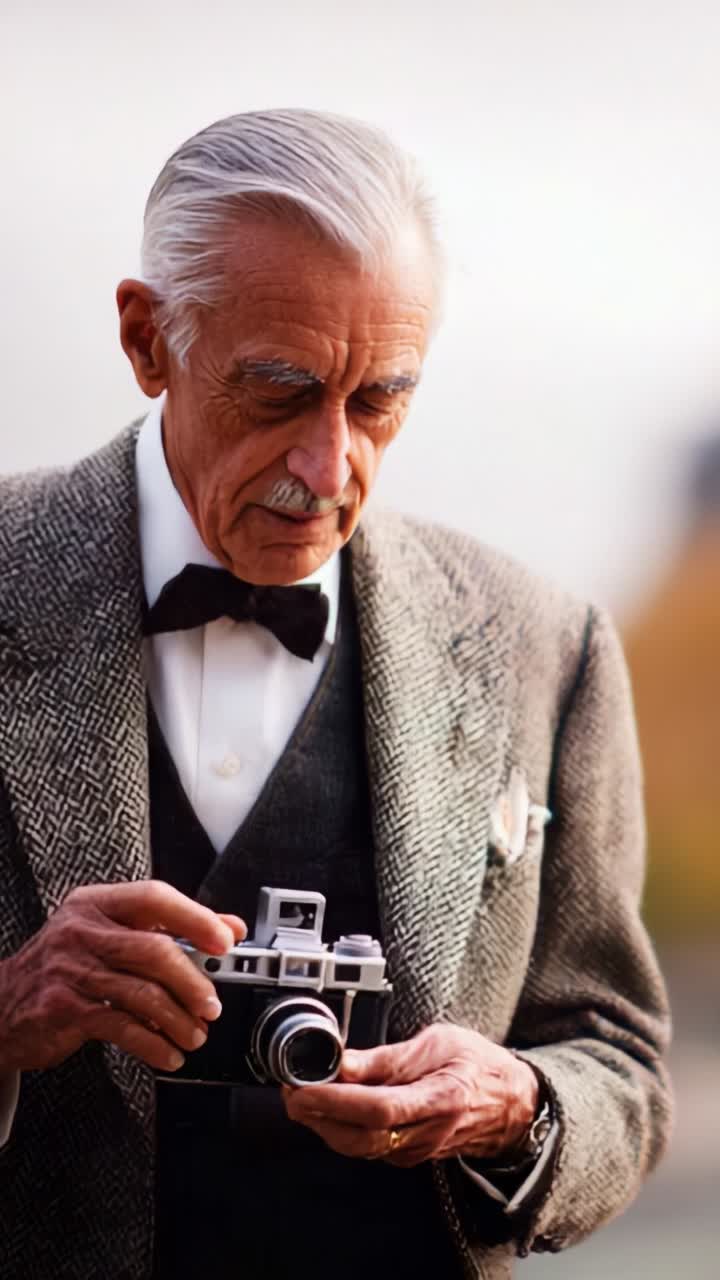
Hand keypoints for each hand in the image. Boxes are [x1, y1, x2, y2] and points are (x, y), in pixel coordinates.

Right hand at [0, 880, 245, 1074]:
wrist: (2, 1005)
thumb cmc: (64, 966)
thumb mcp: (108, 934)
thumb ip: (167, 928)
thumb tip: (228, 927)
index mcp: (97, 904)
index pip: (154, 898)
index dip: (195, 918)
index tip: (225, 940)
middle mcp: (81, 932)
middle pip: (153, 949)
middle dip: (192, 981)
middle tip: (212, 1004)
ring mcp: (70, 970)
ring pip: (141, 992)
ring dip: (178, 1019)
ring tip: (195, 1035)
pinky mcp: (64, 1009)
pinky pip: (122, 1026)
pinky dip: (153, 1044)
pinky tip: (167, 1053)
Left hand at [283, 1023, 537, 1166]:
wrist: (509, 1101)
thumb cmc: (476, 1064)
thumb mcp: (437, 1042)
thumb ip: (387, 1058)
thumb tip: (342, 1061)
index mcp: (440, 1098)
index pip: (380, 1108)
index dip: (337, 1100)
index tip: (304, 1085)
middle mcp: (428, 1133)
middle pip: (361, 1137)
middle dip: (317, 1116)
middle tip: (290, 1090)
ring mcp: (417, 1150)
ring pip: (359, 1149)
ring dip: (323, 1126)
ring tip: (300, 1097)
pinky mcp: (408, 1156)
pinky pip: (367, 1149)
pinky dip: (340, 1131)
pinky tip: (326, 1110)